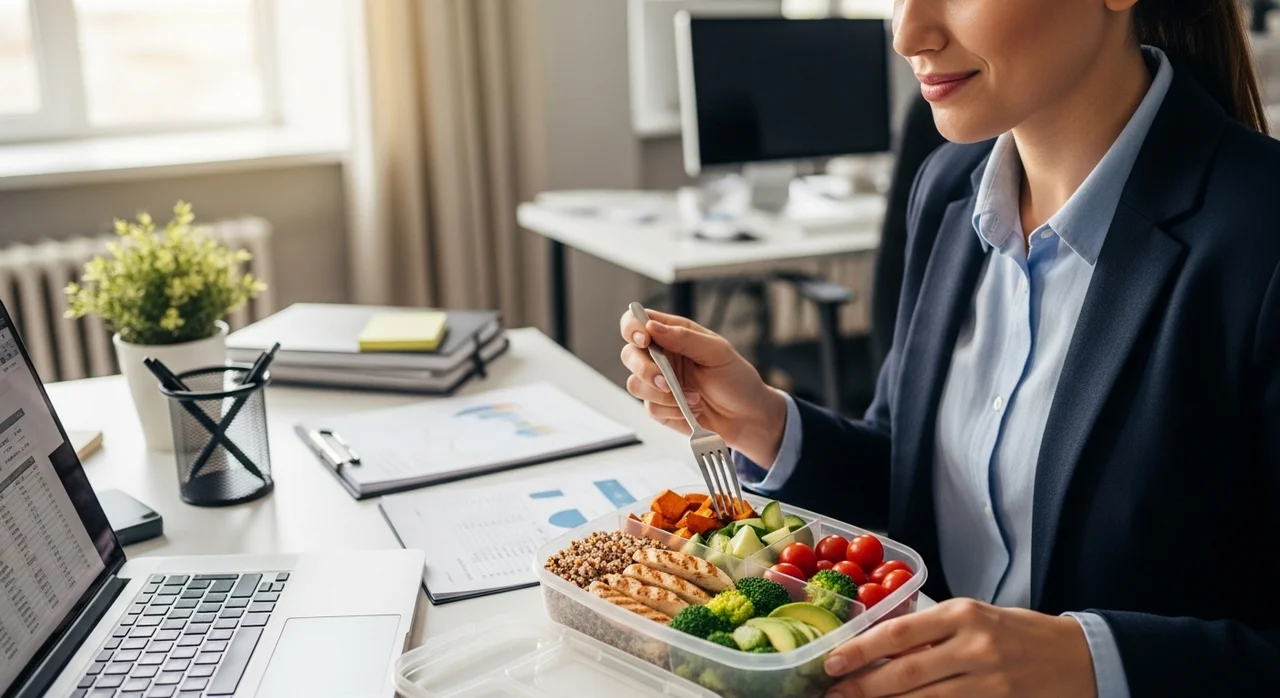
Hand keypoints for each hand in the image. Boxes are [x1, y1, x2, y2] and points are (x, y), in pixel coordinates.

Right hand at [619, 308, 786, 464]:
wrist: (746, 416)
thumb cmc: (736, 379)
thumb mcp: (717, 352)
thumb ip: (685, 338)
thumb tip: (653, 326)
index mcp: (673, 335)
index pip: (638, 322)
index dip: (632, 327)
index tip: (643, 339)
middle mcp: (661, 357)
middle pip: (629, 354)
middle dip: (644, 369)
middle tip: (666, 381)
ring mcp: (658, 383)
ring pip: (635, 384)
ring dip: (663, 394)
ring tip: (693, 398)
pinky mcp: (659, 407)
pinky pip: (650, 408)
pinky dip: (672, 410)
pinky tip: (691, 409)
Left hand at [823, 599, 1096, 697]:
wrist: (1080, 658)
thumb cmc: (1020, 633)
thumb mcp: (977, 618)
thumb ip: (933, 632)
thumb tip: (879, 649)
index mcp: (964, 614)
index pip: (899, 633)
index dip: (860, 650)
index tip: (832, 663)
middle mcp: (974, 647)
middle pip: (905, 674)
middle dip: (863, 688)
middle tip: (832, 695)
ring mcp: (989, 683)